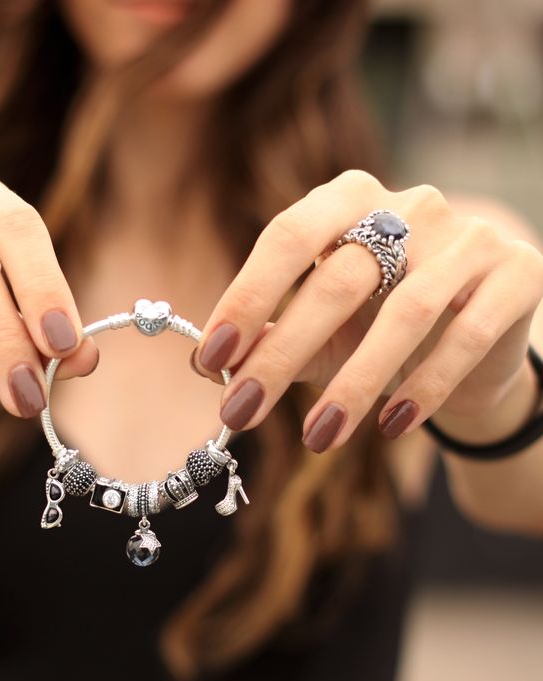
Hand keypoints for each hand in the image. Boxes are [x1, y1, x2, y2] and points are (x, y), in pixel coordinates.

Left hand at [192, 170, 542, 450]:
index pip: (286, 237)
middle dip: (282, 352)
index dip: (246, 297)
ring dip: (355, 382)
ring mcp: (468, 236)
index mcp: (349, 201)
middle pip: (338, 277)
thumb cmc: (379, 332)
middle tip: (243, 410)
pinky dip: (425, 385)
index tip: (211, 359)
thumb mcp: (321, 333)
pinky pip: (466, 333)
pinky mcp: (517, 273)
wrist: (472, 347)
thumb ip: (270, 339)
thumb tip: (209, 364)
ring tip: (319, 437)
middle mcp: (409, 206)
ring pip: (405, 310)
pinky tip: (391, 426)